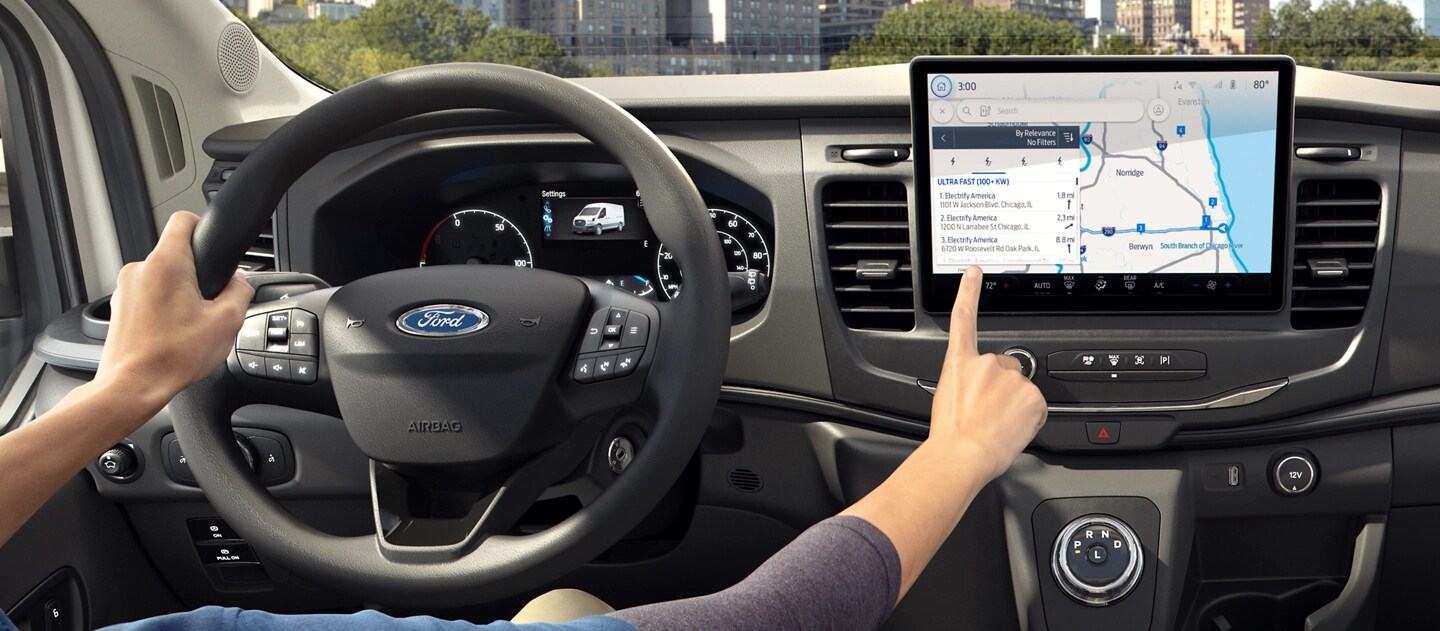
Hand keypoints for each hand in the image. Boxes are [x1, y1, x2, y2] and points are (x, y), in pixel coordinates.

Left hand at [95, 212, 253, 421]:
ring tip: (190, 325)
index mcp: (167, 263)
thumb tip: (239, 282)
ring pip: (162, 278)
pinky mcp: (119, 308)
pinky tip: (174, 334)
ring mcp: (125, 289)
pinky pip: (148, 297)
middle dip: (197, 274)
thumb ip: (240, 291)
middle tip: (210, 303)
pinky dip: (163, 309)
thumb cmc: (173, 357)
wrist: (133, 386)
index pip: (184, 220)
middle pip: (176, 254)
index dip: (203, 227)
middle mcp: (140, 269)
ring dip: (179, 294)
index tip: (213, 245)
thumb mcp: (227, 322)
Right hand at [927, 267, 1046, 480]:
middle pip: (1005, 370)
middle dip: (1003, 389)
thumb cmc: (951, 436)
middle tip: (989, 414)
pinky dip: (1028, 420)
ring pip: (1021, 391)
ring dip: (1014, 407)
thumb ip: (967, 385)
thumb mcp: (948, 399)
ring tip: (997, 426)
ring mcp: (1012, 379)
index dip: (969, 292)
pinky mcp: (1032, 396)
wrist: (962, 454)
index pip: (964, 318)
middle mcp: (987, 364)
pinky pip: (1035, 408)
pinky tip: (1010, 430)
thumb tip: (979, 394)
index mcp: (960, 363)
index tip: (973, 272)